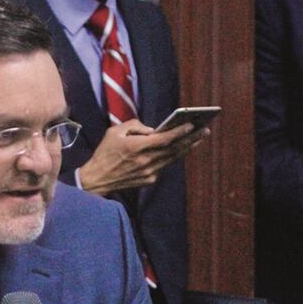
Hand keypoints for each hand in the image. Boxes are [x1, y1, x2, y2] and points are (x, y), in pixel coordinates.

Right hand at [78, 119, 207, 195]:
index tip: (192, 124)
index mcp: (137, 147)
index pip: (164, 139)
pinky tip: (181, 148)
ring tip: (198, 137)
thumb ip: (134, 126)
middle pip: (174, 149)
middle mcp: (146, 161)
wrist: (97, 179)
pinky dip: (172, 156)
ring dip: (187, 147)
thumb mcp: (114, 132)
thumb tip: (152, 129)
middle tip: (204, 129)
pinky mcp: (149, 179)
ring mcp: (149, 172)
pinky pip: (163, 165)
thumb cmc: (105, 152)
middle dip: (191, 139)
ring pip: (172, 158)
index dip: (180, 132)